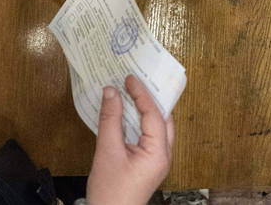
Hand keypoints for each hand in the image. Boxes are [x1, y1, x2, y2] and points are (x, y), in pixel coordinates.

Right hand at [87, 75, 173, 204]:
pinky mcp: (148, 164)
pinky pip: (149, 136)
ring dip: (145, 109)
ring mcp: (157, 160)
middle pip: (162, 118)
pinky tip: (126, 113)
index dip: (141, 93)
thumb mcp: (107, 152)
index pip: (154, 114)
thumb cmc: (110, 192)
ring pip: (157, 127)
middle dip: (150, 98)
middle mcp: (163, 155)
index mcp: (158, 153)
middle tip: (136, 80)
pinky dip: (140, 122)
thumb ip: (110, 119)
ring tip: (131, 92)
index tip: (130, 77)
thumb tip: (111, 92)